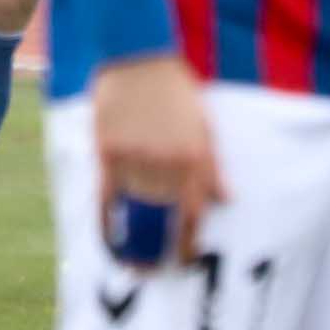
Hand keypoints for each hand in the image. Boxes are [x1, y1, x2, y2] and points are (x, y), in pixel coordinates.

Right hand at [94, 53, 222, 266]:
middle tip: (151, 272)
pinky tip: (107, 235)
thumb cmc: (175, 90)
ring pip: (134, 210)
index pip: (194, 215)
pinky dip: (106, 217)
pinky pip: (106, 194)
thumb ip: (212, 166)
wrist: (137, 57)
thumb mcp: (204, 126)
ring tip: (129, 261)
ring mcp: (135, 158)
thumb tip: (223, 200)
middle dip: (156, 250)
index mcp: (196, 159)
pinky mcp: (108, 150)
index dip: (188, 244)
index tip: (185, 262)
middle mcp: (167, 164)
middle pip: (162, 220)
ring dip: (132, 240)